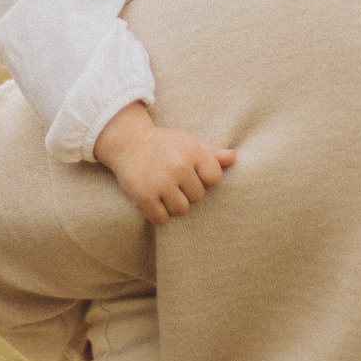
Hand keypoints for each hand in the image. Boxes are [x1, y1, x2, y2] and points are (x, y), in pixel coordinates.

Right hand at [92, 102, 234, 225]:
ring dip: (172, 204)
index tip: (189, 172)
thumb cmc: (162, 144)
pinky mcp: (144, 196)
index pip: (214, 178)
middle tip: (171, 179)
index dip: (203, 178)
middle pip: (198, 197)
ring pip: (181, 209)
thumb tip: (234, 158)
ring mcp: (161, 182)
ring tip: (162, 189)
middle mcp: (178, 166)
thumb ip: (211, 153)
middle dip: (186, 191)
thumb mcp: (187, 142)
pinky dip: (157, 213)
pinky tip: (152, 199)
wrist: (126, 142)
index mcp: (192, 151)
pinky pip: (162, 219)